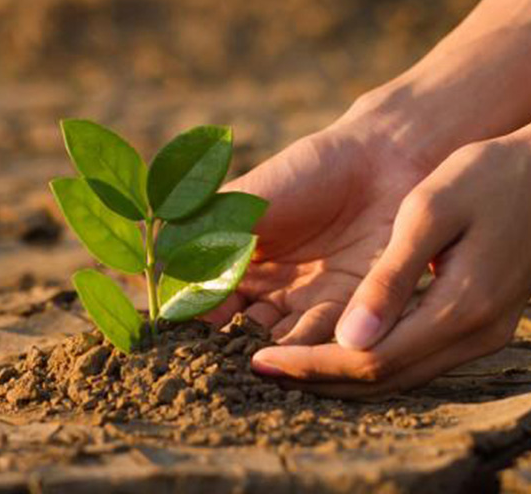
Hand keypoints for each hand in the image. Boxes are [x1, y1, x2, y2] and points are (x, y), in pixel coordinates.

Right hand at [205, 82, 435, 345]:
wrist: (379, 161)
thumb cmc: (306, 172)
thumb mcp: (245, 203)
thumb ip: (202, 238)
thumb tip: (151, 275)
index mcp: (237, 265)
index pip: (205, 306)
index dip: (192, 324)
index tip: (180, 341)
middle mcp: (271, 293)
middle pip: (242, 335)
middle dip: (231, 353)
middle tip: (219, 369)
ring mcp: (310, 305)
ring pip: (283, 344)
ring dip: (272, 358)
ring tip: (259, 366)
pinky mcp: (352, 311)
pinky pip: (328, 340)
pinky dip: (312, 354)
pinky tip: (300, 360)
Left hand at [249, 132, 530, 398]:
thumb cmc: (487, 176)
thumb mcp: (430, 211)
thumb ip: (391, 278)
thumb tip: (349, 339)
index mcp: (461, 307)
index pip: (372, 361)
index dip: (312, 364)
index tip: (259, 359)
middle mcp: (475, 335)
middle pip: (383, 381)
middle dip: (318, 377)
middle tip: (259, 366)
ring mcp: (485, 335)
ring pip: (400, 376)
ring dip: (341, 372)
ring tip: (286, 359)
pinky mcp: (484, 326)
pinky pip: (417, 359)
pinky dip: (371, 358)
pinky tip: (336, 342)